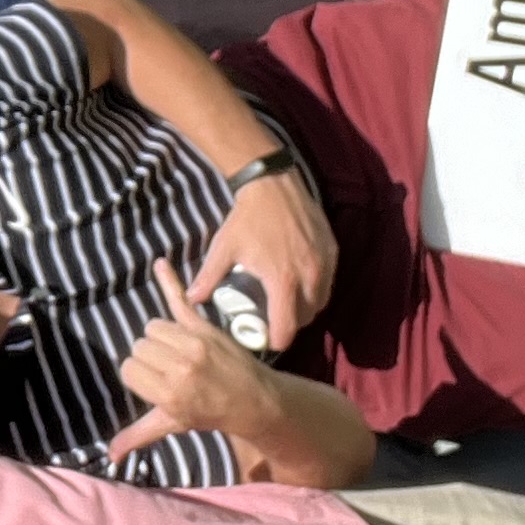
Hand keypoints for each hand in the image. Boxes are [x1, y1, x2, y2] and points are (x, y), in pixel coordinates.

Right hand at [109, 259, 282, 466]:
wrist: (256, 400)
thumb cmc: (211, 414)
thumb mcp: (173, 425)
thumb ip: (138, 435)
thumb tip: (110, 456)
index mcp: (168, 393)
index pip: (129, 369)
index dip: (139, 375)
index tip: (157, 384)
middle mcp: (178, 367)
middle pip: (139, 346)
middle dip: (150, 357)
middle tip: (173, 370)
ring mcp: (192, 344)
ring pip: (153, 327)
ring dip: (161, 337)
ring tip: (180, 352)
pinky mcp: (204, 327)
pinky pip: (180, 299)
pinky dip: (170, 281)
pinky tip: (160, 264)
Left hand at [189, 170, 334, 350]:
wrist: (273, 184)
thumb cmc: (247, 218)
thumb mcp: (224, 248)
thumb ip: (208, 277)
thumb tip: (190, 299)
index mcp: (283, 281)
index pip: (287, 329)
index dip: (276, 340)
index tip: (266, 338)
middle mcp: (310, 277)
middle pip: (305, 319)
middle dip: (290, 324)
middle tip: (273, 319)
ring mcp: (325, 265)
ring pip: (320, 303)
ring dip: (305, 308)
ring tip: (285, 303)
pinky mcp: (333, 253)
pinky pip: (328, 283)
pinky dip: (316, 290)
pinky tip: (300, 282)